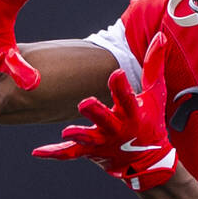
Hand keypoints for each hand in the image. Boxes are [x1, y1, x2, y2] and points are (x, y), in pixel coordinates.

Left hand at [32, 33, 175, 190]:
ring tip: (66, 132)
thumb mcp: (155, 93)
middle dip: (97, 113)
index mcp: (132, 112)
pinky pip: (71, 153)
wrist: (148, 161)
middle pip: (106, 120)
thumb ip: (154, 65)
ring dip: (78, 135)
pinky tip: (38, 151)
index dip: (121, 87)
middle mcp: (118, 128)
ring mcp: (103, 142)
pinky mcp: (91, 152)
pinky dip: (55, 153)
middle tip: (85, 103)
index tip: (116, 74)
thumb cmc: (150, 121)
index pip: (127, 97)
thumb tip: (159, 37)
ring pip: (88, 139)